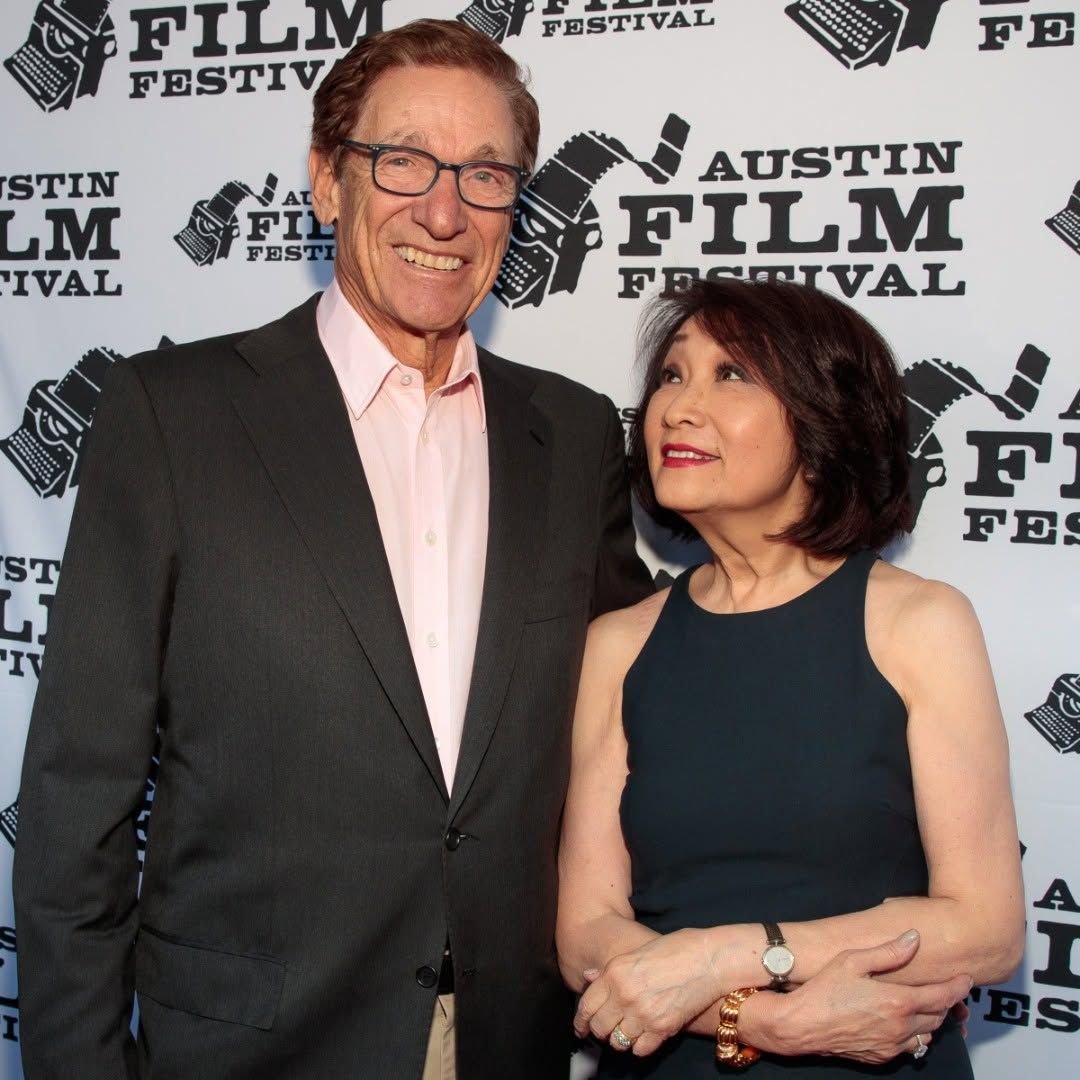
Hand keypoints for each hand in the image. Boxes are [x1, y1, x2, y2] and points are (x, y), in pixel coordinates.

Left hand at [572, 929, 722, 1055]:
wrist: (708, 959)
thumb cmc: (675, 949)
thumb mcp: (636, 952)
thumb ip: (611, 969)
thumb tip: (589, 977)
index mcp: (615, 972)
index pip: (586, 1004)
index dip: (581, 1020)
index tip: (580, 1027)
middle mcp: (625, 994)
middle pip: (599, 1026)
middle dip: (599, 1030)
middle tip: (604, 1029)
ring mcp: (643, 1013)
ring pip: (617, 1041)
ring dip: (619, 1039)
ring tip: (625, 1032)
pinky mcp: (662, 1028)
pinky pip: (639, 1049)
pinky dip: (638, 1046)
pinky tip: (643, 1036)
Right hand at [753, 930, 971, 1064]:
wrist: (802, 1024)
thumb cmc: (824, 989)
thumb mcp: (853, 961)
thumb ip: (888, 951)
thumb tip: (914, 938)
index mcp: (898, 1001)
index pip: (941, 996)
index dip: (957, 987)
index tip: (967, 979)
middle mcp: (901, 1027)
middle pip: (938, 1016)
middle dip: (946, 1002)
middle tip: (946, 988)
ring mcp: (893, 1045)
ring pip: (928, 1035)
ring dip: (932, 1020)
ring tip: (927, 1005)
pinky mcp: (882, 1056)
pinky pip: (911, 1047)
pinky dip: (916, 1034)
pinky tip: (905, 1022)